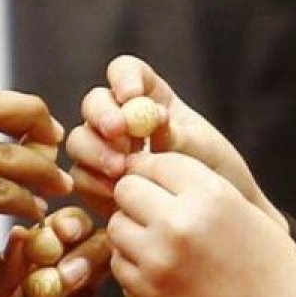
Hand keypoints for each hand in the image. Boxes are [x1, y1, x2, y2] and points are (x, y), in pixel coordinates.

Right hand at [66, 55, 284, 228]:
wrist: (215, 225)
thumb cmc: (216, 177)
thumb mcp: (205, 150)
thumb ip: (177, 134)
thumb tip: (152, 120)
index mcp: (150, 98)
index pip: (125, 71)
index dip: (123, 78)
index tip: (133, 96)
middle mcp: (121, 120)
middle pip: (94, 103)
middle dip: (102, 116)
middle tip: (118, 133)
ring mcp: (105, 151)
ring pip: (79, 139)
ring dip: (95, 151)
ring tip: (121, 170)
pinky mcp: (96, 183)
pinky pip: (80, 176)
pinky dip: (94, 183)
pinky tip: (116, 195)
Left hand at [109, 152, 295, 296]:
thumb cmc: (270, 262)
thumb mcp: (240, 206)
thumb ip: (195, 185)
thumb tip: (144, 165)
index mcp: (209, 194)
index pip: (154, 161)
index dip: (154, 172)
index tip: (160, 185)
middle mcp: (180, 221)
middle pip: (127, 189)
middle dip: (137, 197)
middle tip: (154, 213)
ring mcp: (160, 258)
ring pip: (116, 224)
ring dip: (131, 229)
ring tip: (159, 242)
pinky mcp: (149, 291)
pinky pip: (118, 261)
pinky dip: (132, 262)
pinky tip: (159, 268)